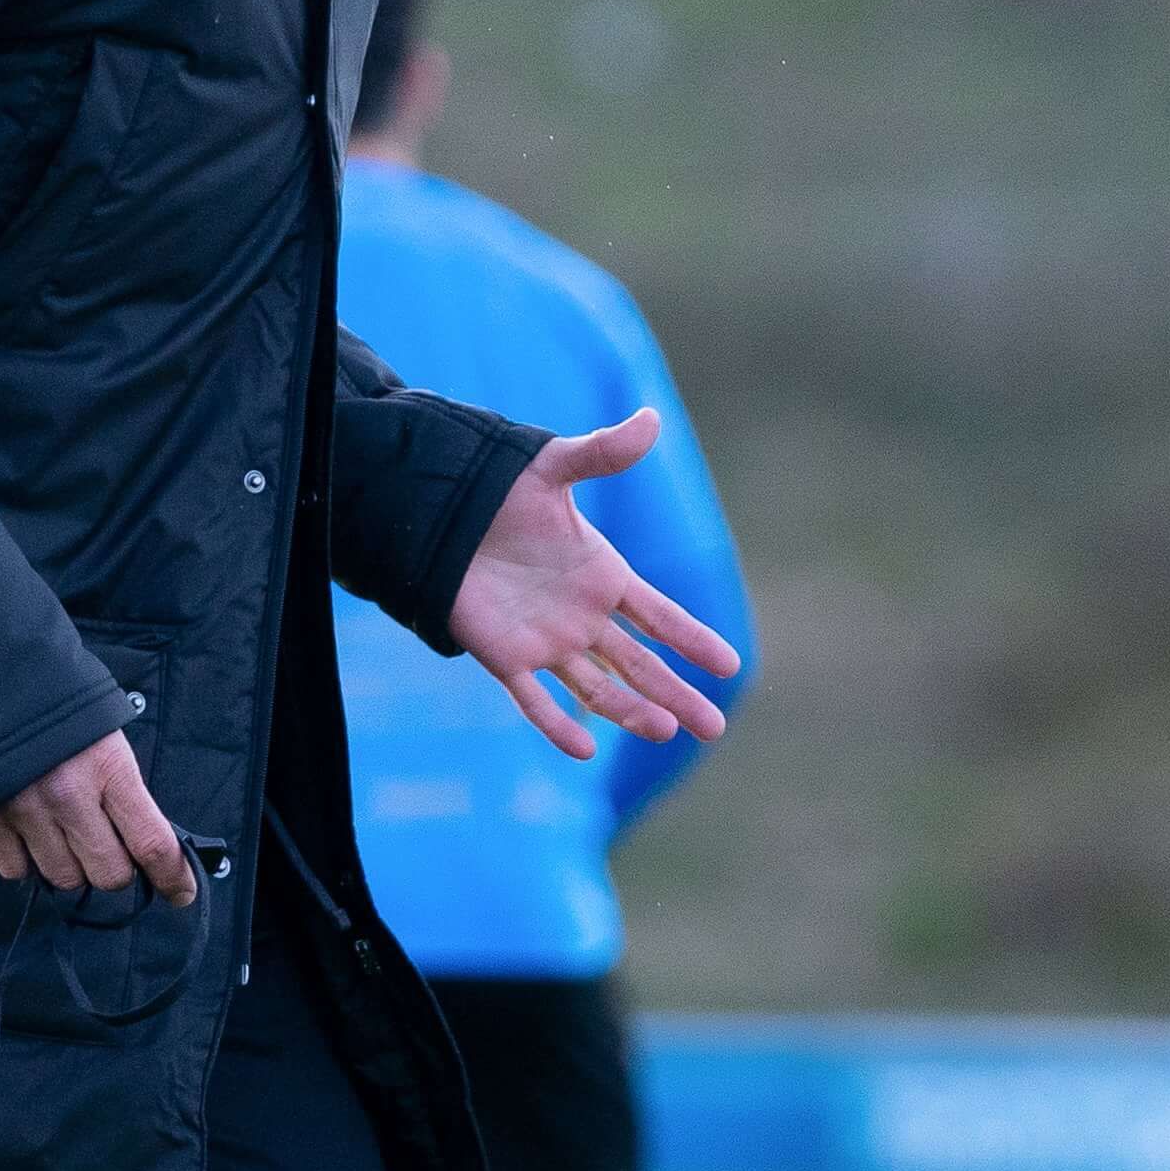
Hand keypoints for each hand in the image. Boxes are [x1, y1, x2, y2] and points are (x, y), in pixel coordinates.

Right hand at [0, 730, 199, 906]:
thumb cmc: (60, 702)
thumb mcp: (107, 737)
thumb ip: (124, 790)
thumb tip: (142, 842)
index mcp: (109, 769)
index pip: (152, 843)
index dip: (172, 877)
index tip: (182, 893)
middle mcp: (69, 797)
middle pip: (109, 873)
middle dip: (117, 870)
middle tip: (112, 850)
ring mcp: (26, 812)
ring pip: (65, 878)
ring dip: (73, 868)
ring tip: (67, 837)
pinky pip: (17, 870)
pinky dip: (28, 862)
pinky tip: (32, 836)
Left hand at [447, 410, 744, 761]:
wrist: (438, 512)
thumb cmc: (500, 488)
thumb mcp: (555, 468)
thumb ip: (603, 453)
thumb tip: (652, 419)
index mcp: (602, 575)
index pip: (659, 615)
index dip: (693, 640)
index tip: (730, 667)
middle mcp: (582, 616)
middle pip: (640, 664)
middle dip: (676, 693)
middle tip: (715, 728)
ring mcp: (546, 641)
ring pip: (598, 688)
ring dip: (631, 712)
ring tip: (667, 732)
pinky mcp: (505, 657)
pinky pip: (535, 700)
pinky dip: (557, 725)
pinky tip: (585, 751)